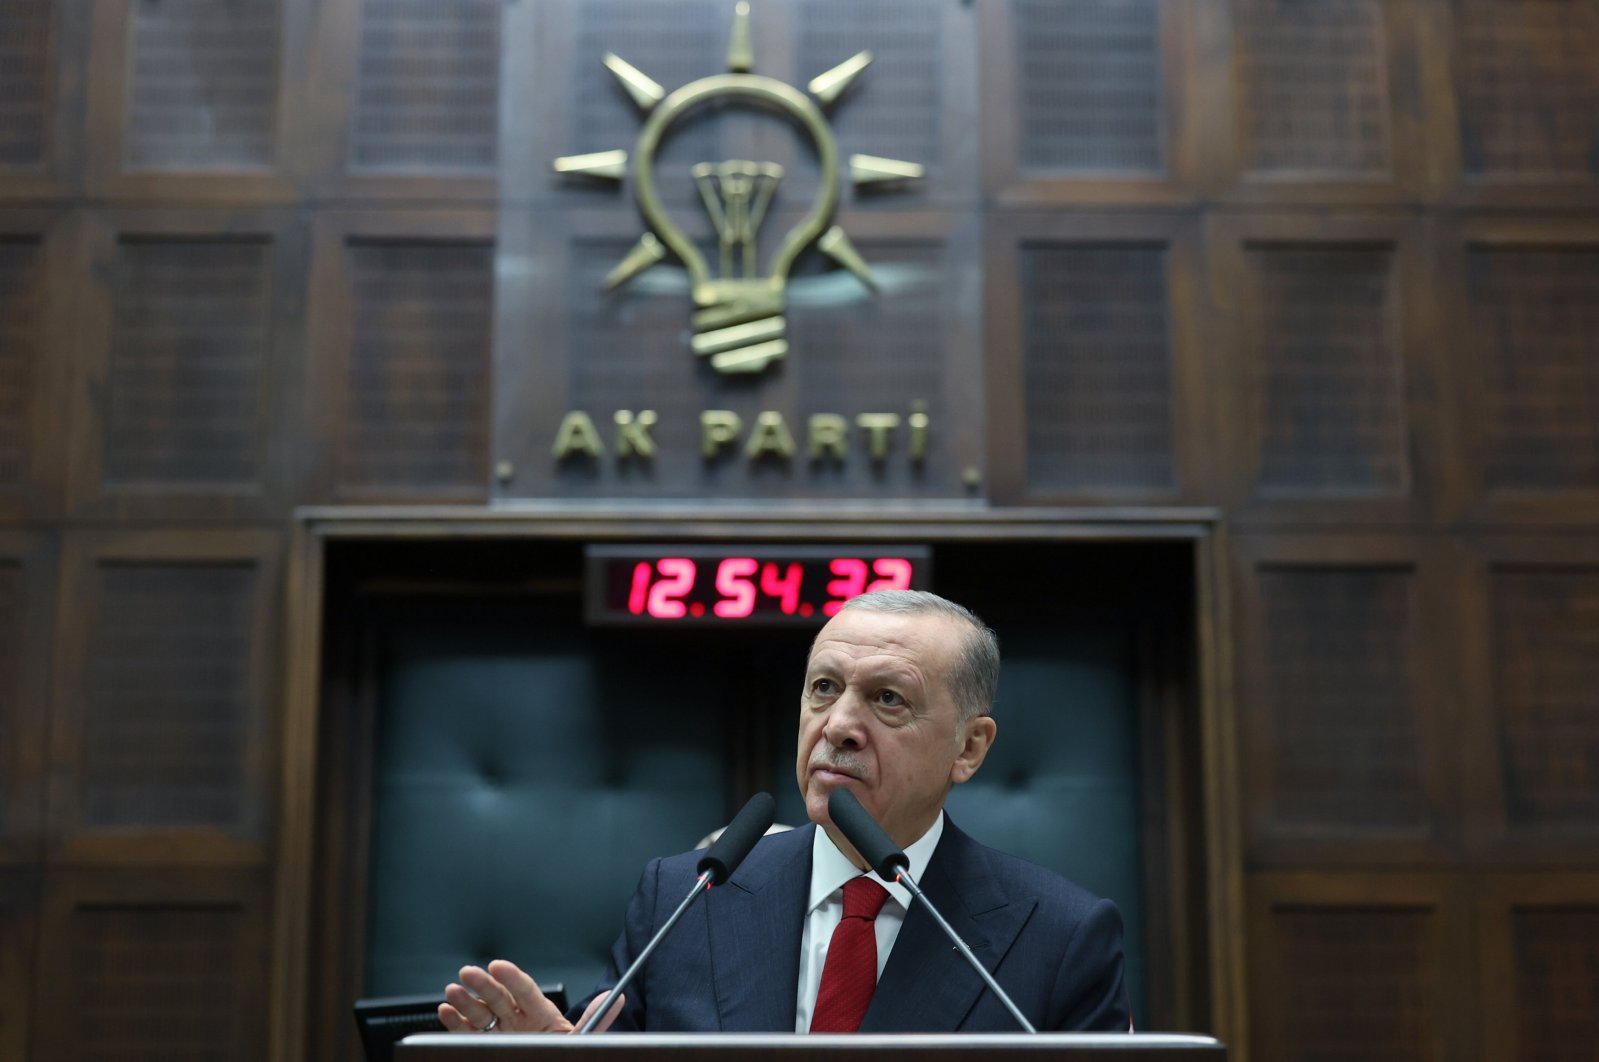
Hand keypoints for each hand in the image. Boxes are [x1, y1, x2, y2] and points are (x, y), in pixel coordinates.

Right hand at [439, 959, 624, 1033]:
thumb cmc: (562, 1052)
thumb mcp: (580, 1038)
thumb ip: (594, 1019)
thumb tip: (616, 997)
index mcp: (541, 1013)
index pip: (525, 990)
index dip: (511, 976)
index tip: (498, 966)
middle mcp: (516, 1019)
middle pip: (498, 997)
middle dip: (482, 984)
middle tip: (469, 973)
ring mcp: (499, 1031)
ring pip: (479, 1013)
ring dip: (464, 1001)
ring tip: (453, 991)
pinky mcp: (484, 1044)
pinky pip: (466, 1032)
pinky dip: (454, 1022)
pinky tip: (445, 1012)